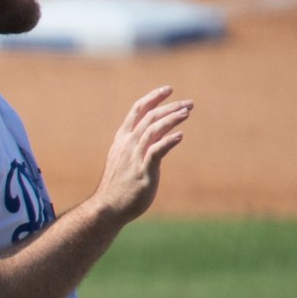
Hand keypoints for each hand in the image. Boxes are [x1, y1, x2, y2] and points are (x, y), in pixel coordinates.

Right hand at [89, 85, 193, 225]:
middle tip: (188, 104)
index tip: (168, 89)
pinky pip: (156, 151)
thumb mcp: (125, 160)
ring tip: (187, 113)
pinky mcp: (144, 171)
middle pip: (149, 117)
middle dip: (170, 107)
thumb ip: (138, 146)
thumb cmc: (119, 185)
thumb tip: (158, 135)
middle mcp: (128, 145)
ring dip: (171, 118)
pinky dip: (168, 141)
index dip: (153, 98)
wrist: (108, 208)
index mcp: (122, 140)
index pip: (137, 111)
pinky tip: (180, 136)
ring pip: (153, 129)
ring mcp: (135, 157)